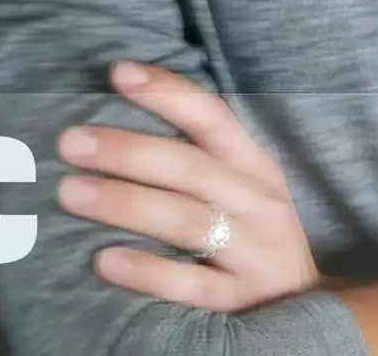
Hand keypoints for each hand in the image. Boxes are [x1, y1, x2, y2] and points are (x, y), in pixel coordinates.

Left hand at [56, 61, 319, 311]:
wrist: (308, 304)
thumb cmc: (252, 230)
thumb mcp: (242, 184)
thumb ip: (194, 153)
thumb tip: (112, 119)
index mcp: (252, 165)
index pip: (211, 115)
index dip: (166, 92)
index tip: (117, 73)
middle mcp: (256, 202)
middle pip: (189, 167)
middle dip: (126, 150)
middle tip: (69, 142)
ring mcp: (253, 252)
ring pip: (186, 221)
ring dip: (125, 203)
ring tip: (70, 192)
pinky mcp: (241, 301)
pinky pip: (192, 285)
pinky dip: (149, 271)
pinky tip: (106, 261)